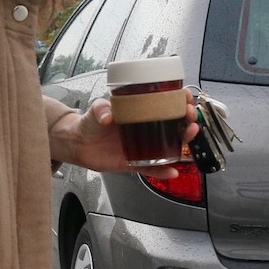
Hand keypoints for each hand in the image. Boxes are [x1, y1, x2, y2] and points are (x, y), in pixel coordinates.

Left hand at [50, 96, 199, 180]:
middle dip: (187, 119)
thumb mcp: (96, 110)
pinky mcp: (134, 162)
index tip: (185, 96)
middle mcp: (144, 128)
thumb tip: (107, 115)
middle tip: (191, 117)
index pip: (164, 103)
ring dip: (183, 142)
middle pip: (173, 124)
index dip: (178, 99)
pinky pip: (152, 168)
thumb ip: (101, 109)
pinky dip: (163, 172)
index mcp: (138, 112)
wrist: (77, 143)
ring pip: (169, 145)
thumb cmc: (88, 123)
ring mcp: (142, 146)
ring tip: (190, 136)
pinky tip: (173, 172)